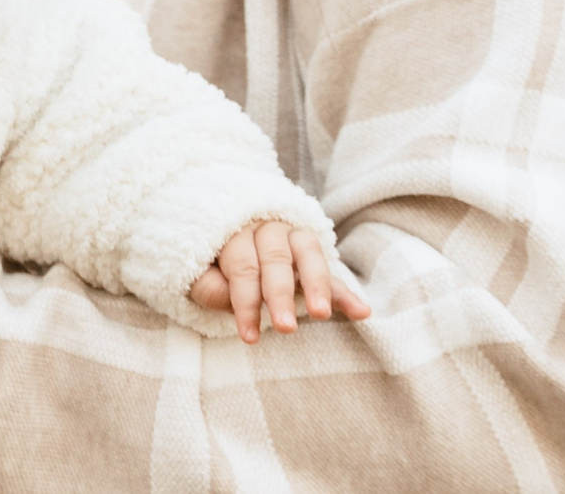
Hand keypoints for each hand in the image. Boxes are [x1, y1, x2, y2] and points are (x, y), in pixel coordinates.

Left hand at [188, 220, 370, 342]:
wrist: (225, 238)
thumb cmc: (214, 268)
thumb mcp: (202, 276)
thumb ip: (209, 286)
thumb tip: (228, 297)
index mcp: (235, 231)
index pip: (243, 267)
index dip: (245, 302)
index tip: (249, 336)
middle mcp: (266, 228)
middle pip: (275, 259)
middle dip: (280, 295)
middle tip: (285, 328)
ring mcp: (293, 237)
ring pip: (308, 253)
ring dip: (317, 284)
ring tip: (320, 314)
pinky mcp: (314, 256)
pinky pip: (333, 271)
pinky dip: (347, 292)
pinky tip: (362, 312)